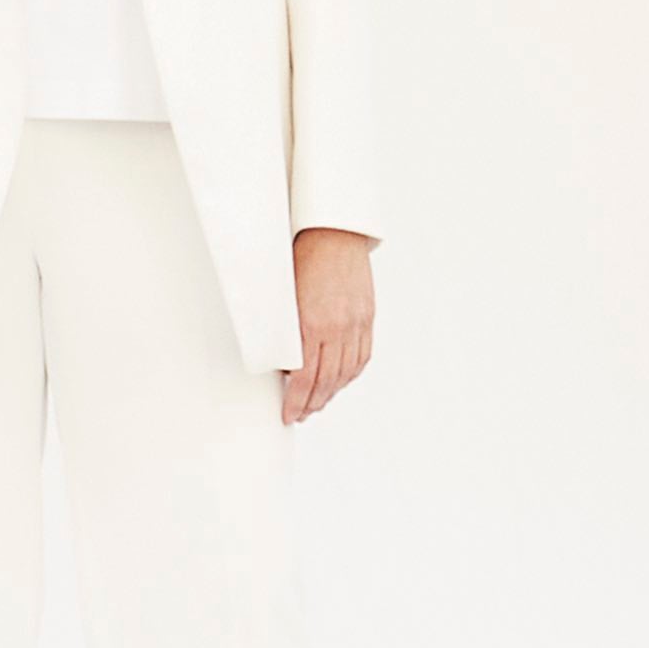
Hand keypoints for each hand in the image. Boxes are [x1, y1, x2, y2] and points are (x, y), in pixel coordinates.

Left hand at [283, 227, 373, 427]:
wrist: (333, 232)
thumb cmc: (301, 258)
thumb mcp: (284, 296)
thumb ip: (285, 330)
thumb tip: (280, 362)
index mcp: (312, 323)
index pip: (304, 377)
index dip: (295, 401)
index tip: (288, 414)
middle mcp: (338, 327)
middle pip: (327, 381)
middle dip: (312, 403)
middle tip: (300, 415)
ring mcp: (356, 323)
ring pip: (346, 373)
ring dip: (331, 393)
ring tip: (317, 403)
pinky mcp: (368, 317)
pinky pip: (362, 357)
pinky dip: (349, 375)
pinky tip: (339, 382)